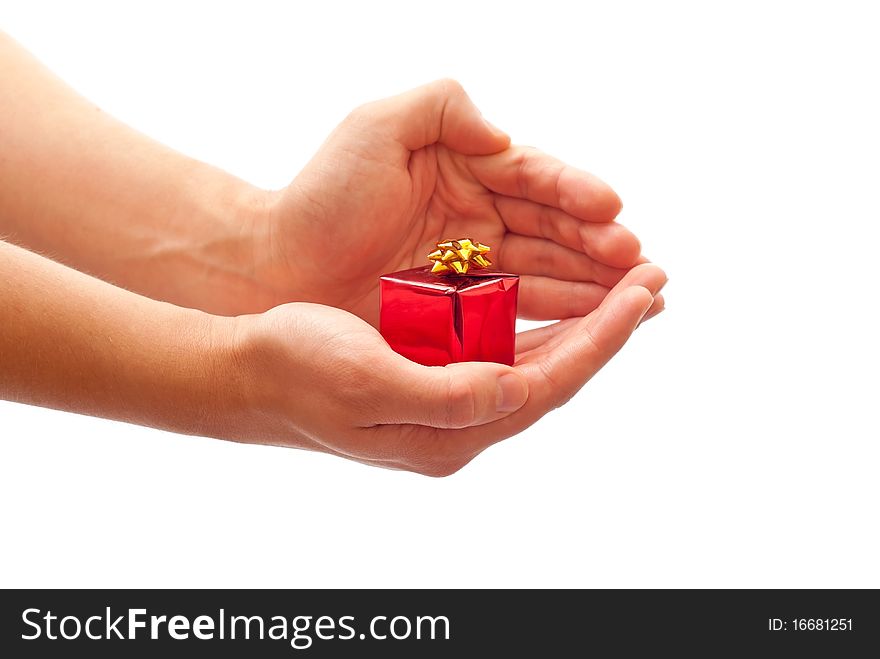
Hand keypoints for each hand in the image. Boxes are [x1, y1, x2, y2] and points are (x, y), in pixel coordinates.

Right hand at [219, 261, 664, 475]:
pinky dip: (541, 320)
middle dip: (607, 326)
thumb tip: (515, 387)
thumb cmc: (296, 371)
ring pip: (537, 360)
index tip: (642, 293)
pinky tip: (562, 295)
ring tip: (626, 284)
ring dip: (583, 322)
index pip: (548, 382)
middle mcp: (461, 425)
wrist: (246, 373)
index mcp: (450, 432)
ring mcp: (450, 404)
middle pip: (556, 374)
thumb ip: (446, 394)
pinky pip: (505, 349)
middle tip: (653, 278)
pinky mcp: (436, 378)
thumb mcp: (367, 381)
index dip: (601, 338)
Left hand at [249, 79, 662, 323]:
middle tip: (640, 261)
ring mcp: (475, 265)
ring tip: (639, 295)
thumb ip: (444, 107)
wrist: (279, 266)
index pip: (533, 176)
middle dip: (599, 244)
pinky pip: (521, 308)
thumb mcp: (377, 126)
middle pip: (553, 228)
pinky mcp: (464, 308)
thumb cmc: (322, 194)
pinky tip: (597, 320)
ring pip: (547, 271)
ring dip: (594, 283)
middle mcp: (480, 215)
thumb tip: (504, 135)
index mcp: (467, 168)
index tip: (609, 208)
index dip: (574, 191)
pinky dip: (561, 314)